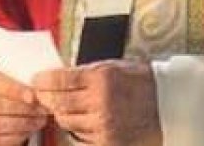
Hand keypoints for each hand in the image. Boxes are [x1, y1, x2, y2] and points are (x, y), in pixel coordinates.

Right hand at [0, 56, 48, 144]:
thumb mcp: (1, 65)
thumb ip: (15, 72)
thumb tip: (42, 84)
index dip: (11, 89)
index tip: (33, 95)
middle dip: (19, 108)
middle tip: (41, 109)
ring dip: (19, 124)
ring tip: (38, 120)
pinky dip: (12, 137)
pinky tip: (27, 131)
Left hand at [31, 60, 161, 145]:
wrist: (166, 102)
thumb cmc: (138, 81)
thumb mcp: (110, 67)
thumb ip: (82, 73)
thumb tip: (53, 77)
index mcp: (101, 79)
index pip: (59, 80)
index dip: (43, 80)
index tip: (37, 80)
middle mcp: (101, 103)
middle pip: (58, 103)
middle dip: (47, 99)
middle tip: (43, 95)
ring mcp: (104, 125)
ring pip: (66, 121)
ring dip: (62, 114)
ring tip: (67, 106)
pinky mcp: (107, 142)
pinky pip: (79, 137)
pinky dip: (76, 128)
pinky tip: (82, 119)